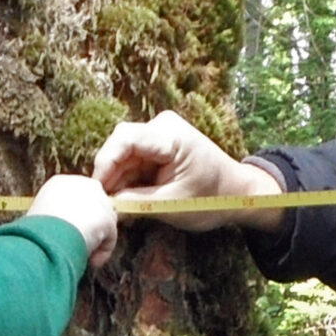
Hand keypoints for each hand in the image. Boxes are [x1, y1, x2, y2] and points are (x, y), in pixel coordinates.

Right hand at [27, 173, 116, 268]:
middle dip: (91, 226)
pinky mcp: (107, 218)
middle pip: (96, 206)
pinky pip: (110, 238)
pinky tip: (92, 262)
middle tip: (80, 243)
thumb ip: (55, 216)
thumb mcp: (39, 217)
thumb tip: (60, 228)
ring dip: (97, 241)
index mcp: (61, 183)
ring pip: (105, 223)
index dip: (77, 216)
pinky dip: (102, 252)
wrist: (43, 238)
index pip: (79, 196)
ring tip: (83, 255)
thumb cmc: (35, 232)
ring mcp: (97, 200)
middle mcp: (82, 185)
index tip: (69, 232)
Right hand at [92, 110, 284, 231]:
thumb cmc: (212, 198)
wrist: (236, 194)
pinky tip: (127, 200)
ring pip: (122, 156)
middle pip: (120, 146)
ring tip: (118, 207)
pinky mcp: (156, 147)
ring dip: (117, 181)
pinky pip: (132, 161)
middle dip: (110, 176)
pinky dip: (127, 181)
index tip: (99, 191)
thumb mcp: (172, 204)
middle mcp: (162, 127)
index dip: (105, 164)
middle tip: (106, 204)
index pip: (124, 139)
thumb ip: (136, 203)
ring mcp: (159, 135)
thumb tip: (105, 207)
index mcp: (171, 135)